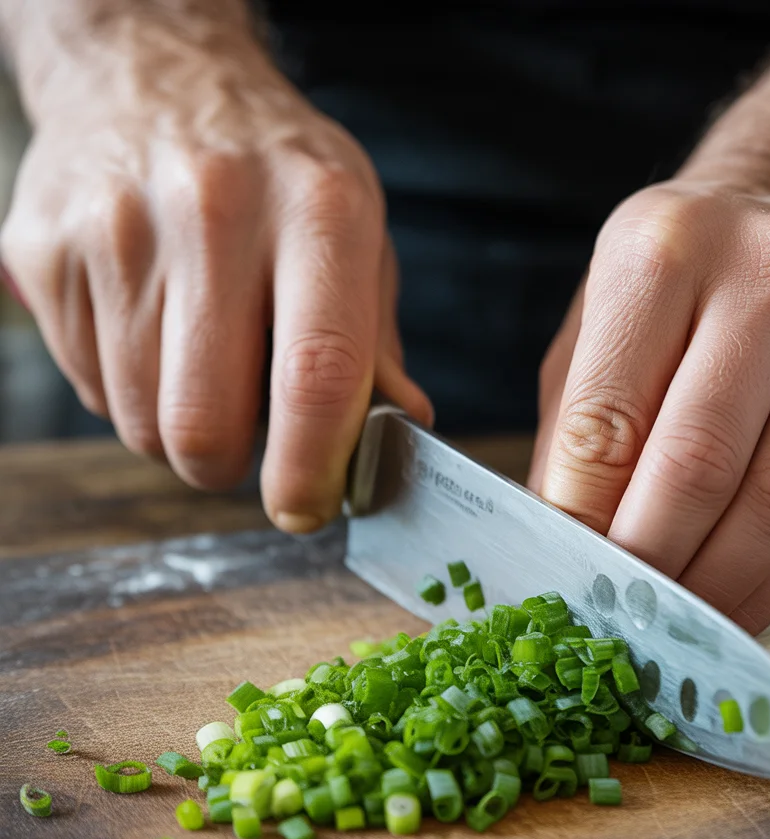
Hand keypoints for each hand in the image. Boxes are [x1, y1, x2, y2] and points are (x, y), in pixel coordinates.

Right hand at [0, 15, 430, 532]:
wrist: (154, 75)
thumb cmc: (277, 174)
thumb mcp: (357, 234)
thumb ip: (376, 342)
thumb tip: (403, 432)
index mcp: (315, 211)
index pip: (317, 372)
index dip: (311, 467)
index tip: (307, 508)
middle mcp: (211, 213)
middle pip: (205, 424)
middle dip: (229, 467)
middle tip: (249, 442)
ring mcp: (114, 230)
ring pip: (139, 424)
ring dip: (179, 432)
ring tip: (203, 368)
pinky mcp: (43, 251)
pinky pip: (90, 389)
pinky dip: (130, 393)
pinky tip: (154, 334)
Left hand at [529, 182, 769, 633]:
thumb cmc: (670, 295)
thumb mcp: (593, 335)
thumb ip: (576, 439)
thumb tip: (565, 558)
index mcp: (664, 249)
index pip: (607, 421)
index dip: (581, 524)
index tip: (565, 582)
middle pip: (700, 464)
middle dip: (651, 564)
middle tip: (618, 617)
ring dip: (718, 589)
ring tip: (674, 628)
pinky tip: (737, 610)